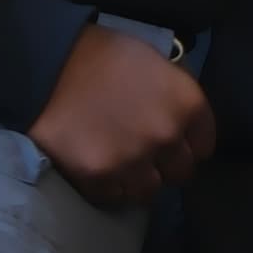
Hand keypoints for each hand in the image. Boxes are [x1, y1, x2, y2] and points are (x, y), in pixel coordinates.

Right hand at [27, 24, 215, 205]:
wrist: (47, 64)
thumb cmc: (104, 55)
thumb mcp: (156, 65)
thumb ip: (174, 97)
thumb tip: (182, 121)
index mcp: (188, 104)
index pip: (204, 146)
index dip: (188, 146)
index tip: (173, 144)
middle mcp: (167, 136)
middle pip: (180, 172)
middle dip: (165, 166)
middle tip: (145, 156)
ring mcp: (133, 160)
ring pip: (149, 191)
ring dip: (137, 182)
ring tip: (121, 167)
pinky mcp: (98, 176)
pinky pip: (113, 197)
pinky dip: (108, 188)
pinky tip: (98, 169)